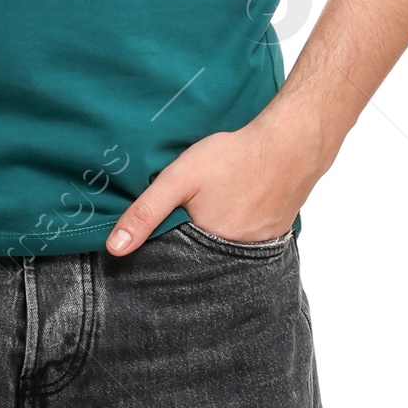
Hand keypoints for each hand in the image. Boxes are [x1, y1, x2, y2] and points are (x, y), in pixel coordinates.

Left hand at [105, 119, 313, 255]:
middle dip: (190, 240)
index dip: (165, 249)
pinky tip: (237, 205)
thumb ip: (146, 212)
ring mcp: (259, 248)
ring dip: (215, 234)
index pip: (176, 263)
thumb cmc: (234, 158)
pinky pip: (248, 239)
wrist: (292, 143)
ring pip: (225, 248)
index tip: (161, 232)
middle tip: (192, 210)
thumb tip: (114, 248)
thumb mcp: (180, 179)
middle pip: (201, 257)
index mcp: (209, 251)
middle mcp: (236, 259)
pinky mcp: (275, 234)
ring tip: (214, 207)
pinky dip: (238, 226)